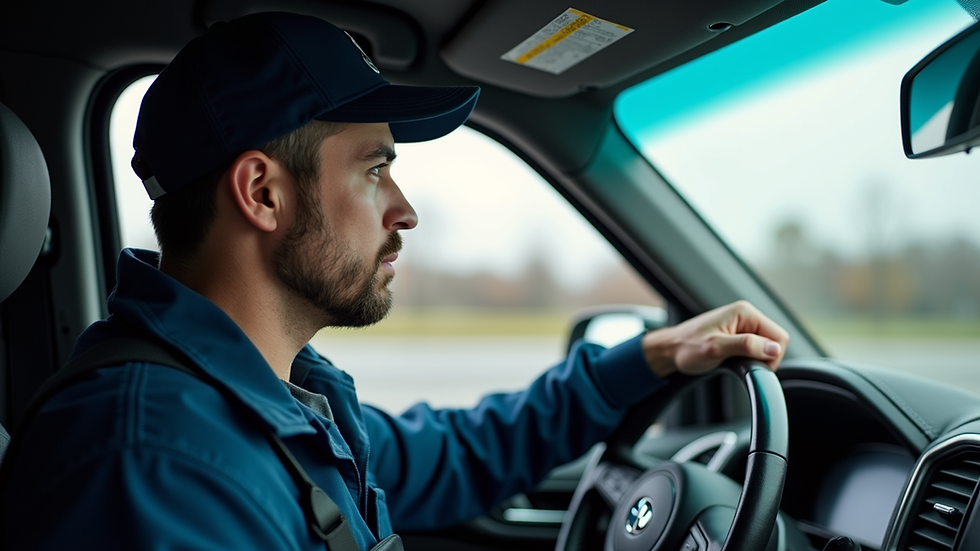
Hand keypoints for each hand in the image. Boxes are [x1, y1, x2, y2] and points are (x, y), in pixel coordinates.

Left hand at [641, 300, 788, 377]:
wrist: (670, 350)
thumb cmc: (687, 347)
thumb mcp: (716, 348)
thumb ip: (746, 346)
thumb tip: (773, 348)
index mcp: (745, 312)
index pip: (780, 336)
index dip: (772, 356)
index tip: (753, 366)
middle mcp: (746, 315)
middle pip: (775, 341)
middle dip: (764, 358)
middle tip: (741, 365)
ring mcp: (743, 325)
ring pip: (766, 347)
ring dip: (755, 358)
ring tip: (733, 361)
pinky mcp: (739, 335)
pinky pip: (756, 349)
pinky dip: (749, 358)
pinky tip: (733, 360)